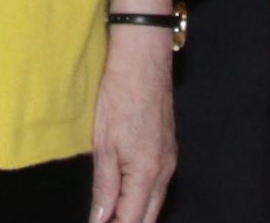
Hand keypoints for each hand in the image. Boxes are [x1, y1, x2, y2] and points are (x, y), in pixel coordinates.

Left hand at [90, 19, 175, 221]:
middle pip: (149, 217)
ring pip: (154, 203)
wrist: (143, 63)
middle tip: (103, 222)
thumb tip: (101, 220)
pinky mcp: (167, 151)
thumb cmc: (120, 98)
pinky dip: (141, 198)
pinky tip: (125, 196)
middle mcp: (164, 173)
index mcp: (148, 174)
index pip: (133, 220)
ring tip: (109, 216)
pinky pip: (157, 186)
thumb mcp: (104, 147)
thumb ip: (105, 189)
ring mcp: (168, 161)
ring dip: (134, 213)